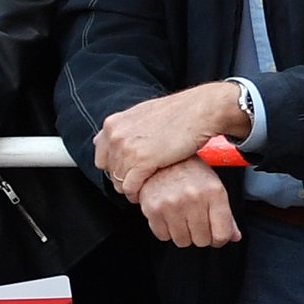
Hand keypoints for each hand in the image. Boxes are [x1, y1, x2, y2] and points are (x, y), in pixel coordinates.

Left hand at [93, 82, 249, 198]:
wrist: (202, 110)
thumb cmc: (179, 111)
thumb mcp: (143, 113)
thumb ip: (124, 127)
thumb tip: (110, 138)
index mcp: (113, 124)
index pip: (101, 157)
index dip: (116, 167)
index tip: (131, 170)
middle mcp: (116, 135)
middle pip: (110, 171)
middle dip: (124, 178)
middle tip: (141, 179)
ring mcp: (128, 148)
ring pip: (119, 182)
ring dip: (132, 187)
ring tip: (146, 186)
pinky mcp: (142, 161)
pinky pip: (130, 187)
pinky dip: (137, 193)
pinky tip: (147, 191)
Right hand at [133, 158, 240, 249]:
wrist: (162, 158)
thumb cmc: (190, 172)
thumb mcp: (214, 186)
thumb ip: (225, 214)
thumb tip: (234, 236)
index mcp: (214, 192)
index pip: (222, 233)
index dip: (220, 239)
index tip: (216, 235)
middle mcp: (194, 198)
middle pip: (202, 240)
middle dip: (201, 235)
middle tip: (197, 222)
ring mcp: (172, 204)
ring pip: (182, 241)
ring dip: (183, 234)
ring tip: (182, 217)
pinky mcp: (153, 209)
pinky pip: (163, 237)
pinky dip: (166, 231)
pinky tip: (169, 216)